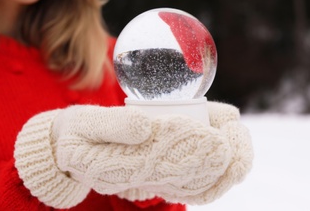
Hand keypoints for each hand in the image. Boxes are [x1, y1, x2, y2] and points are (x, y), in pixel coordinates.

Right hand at [15, 102, 252, 207]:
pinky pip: (191, 187)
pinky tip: (231, 158)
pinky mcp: (158, 179)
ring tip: (242, 142)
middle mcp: (144, 180)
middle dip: (223, 157)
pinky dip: (215, 175)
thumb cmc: (77, 133)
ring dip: (225, 169)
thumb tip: (147, 126)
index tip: (221, 133)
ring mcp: (153, 182)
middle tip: (240, 133)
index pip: (170, 164)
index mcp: (124, 166)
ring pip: (197, 186)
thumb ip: (113, 124)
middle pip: (192, 178)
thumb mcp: (84, 123)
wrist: (66, 151)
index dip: (200, 150)